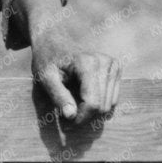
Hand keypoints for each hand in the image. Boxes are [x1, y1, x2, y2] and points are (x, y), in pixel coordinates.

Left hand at [17, 0, 121, 123]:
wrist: (53, 39)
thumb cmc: (46, 58)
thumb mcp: (45, 78)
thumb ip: (58, 96)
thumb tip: (71, 116)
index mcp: (88, 63)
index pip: (92, 103)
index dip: (80, 118)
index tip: (65, 124)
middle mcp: (105, 62)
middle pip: (102, 106)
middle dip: (84, 116)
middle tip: (66, 115)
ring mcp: (113, 64)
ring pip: (108, 105)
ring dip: (91, 112)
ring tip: (73, 105)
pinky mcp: (115, 68)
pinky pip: (112, 98)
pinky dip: (98, 103)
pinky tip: (83, 96)